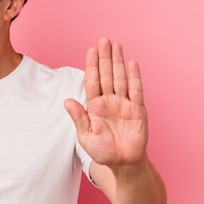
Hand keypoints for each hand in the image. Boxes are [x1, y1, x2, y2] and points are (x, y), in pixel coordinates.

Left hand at [65, 38, 147, 167]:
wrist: (123, 164)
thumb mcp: (86, 137)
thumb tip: (66, 101)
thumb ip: (78, 118)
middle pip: (106, 75)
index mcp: (95, 106)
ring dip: (118, 62)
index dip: (92, 66)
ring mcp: (124, 104)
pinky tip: (132, 64)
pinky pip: (136, 90)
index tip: (91, 50)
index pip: (92, 81)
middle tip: (104, 40)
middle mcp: (109, 101)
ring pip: (120, 78)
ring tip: (116, 45)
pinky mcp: (137, 110)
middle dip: (105, 58)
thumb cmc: (102, 152)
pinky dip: (134, 77)